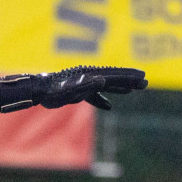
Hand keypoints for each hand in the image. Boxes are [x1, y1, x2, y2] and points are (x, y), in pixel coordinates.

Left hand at [0, 67, 146, 111]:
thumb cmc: (51, 92)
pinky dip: (102, 99)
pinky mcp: (76, 91)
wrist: (36, 91)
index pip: (114, 75)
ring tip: (133, 89)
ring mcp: (83, 83)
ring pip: (105, 85)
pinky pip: (93, 95)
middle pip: (113, 78)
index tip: (142, 77)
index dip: (129, 77)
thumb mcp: (69, 90)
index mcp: (90, 75)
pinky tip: (109, 106)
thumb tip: (103, 80)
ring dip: (119, 87)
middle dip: (129, 80)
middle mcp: (88, 76)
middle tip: (145, 82)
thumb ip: (86, 85)